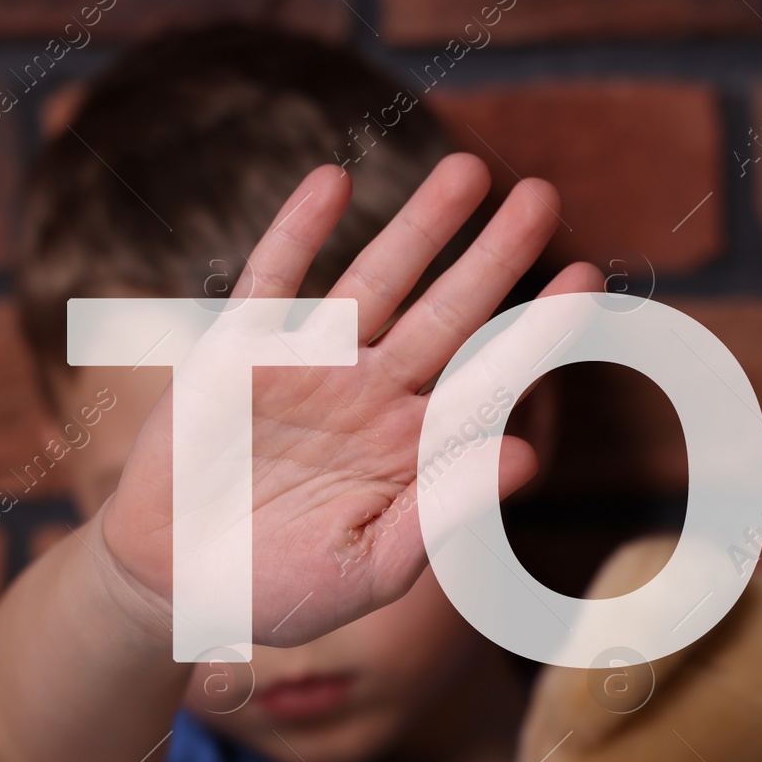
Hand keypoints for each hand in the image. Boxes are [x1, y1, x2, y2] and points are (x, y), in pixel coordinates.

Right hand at [100, 153, 602, 645]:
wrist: (174, 588)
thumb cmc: (278, 591)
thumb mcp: (367, 570)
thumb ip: (440, 512)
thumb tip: (525, 453)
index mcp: (412, 448)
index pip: (489, 377)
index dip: (538, 331)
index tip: (587, 281)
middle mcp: (371, 395)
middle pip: (447, 312)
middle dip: (494, 256)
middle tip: (543, 196)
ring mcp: (308, 366)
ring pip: (375, 281)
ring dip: (418, 226)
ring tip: (467, 171)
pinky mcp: (238, 351)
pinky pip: (273, 279)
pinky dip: (298, 232)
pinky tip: (333, 180)